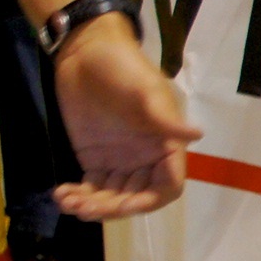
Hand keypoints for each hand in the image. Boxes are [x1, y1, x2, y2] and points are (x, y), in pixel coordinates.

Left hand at [49, 17, 201, 219]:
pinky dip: (78, 196)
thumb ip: (165, 118)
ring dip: (92, 206)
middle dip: (111, 208)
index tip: (123, 204)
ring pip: (112, 197)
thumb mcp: (146, 92)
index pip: (167, 186)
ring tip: (67, 201)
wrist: (86, 52)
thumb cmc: (123, 68)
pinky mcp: (95, 157)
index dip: (148, 201)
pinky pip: (91, 186)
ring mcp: (120, 160)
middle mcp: (146, 158)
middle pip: (136, 198)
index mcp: (165, 145)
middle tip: (82, 207)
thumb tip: (197, 135)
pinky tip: (62, 194)